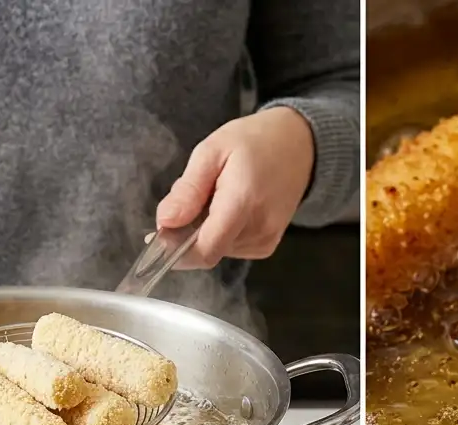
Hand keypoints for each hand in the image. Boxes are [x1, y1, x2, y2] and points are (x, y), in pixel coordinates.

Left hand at [156, 107, 314, 268]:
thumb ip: (188, 189)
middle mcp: (259, 229)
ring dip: (205, 231)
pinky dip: (221, 233)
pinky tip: (230, 208)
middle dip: (188, 232)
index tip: (158, 235)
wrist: (299, 146)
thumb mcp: (211, 151)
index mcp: (243, 203)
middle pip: (207, 250)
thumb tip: (164, 222)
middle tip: (196, 195)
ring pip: (216, 250)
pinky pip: (230, 249)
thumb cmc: (253, 141)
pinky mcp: (267, 246)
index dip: (175, 250)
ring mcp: (266, 241)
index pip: (205, 250)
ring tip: (217, 196)